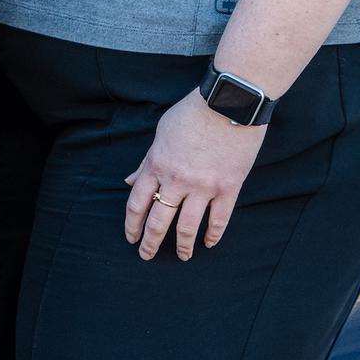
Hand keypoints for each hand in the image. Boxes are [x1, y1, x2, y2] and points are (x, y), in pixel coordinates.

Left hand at [124, 89, 267, 261]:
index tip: (131, 238)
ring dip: (182, 246)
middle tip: (147, 255)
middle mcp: (177, 180)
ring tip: (182, 256)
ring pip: (188, 227)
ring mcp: (203, 186)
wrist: (228, 103)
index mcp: (157, 165)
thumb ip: (146, 162)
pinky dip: (213, 235)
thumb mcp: (161, 134)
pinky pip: (219, 220)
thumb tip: (130, 182)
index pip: (137, 204)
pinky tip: (208, 244)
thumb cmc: (192, 114)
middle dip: (150, 242)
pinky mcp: (229, 188)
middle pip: (158, 221)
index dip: (132, 225)